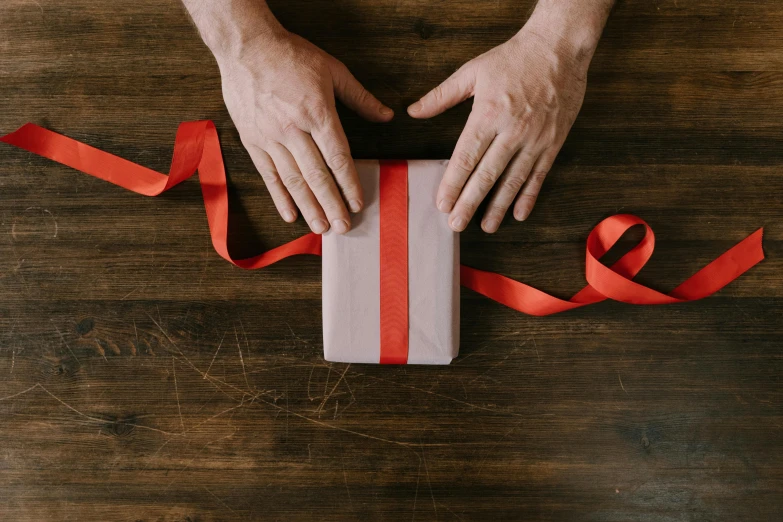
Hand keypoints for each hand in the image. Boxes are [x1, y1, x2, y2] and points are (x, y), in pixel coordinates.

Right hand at [218, 31, 392, 233]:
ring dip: (308, 206)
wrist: (246, 46)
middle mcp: (293, 129)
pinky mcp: (252, 140)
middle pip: (317, 175)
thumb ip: (360, 98)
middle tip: (343, 227)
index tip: (358, 204)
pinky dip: (279, 196)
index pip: (338, 157)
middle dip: (332, 204)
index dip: (349, 184)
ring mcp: (270, 137)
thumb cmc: (292, 56)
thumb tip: (386, 116)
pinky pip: (268, 174)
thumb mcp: (333, 70)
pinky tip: (290, 214)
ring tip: (321, 227)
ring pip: (293, 179)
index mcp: (317, 112)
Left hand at [408, 15, 597, 232]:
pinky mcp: (553, 142)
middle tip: (455, 224)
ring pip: (513, 180)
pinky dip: (529, 196)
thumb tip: (412, 111)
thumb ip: (441, 96)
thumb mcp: (472, 71)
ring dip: (498, 207)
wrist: (559, 48)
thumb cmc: (513, 58)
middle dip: (469, 203)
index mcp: (489, 114)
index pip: (466, 157)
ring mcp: (535, 139)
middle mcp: (512, 131)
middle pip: (486, 175)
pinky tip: (519, 214)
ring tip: (485, 227)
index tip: (442, 203)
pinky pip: (539, 175)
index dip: (452, 184)